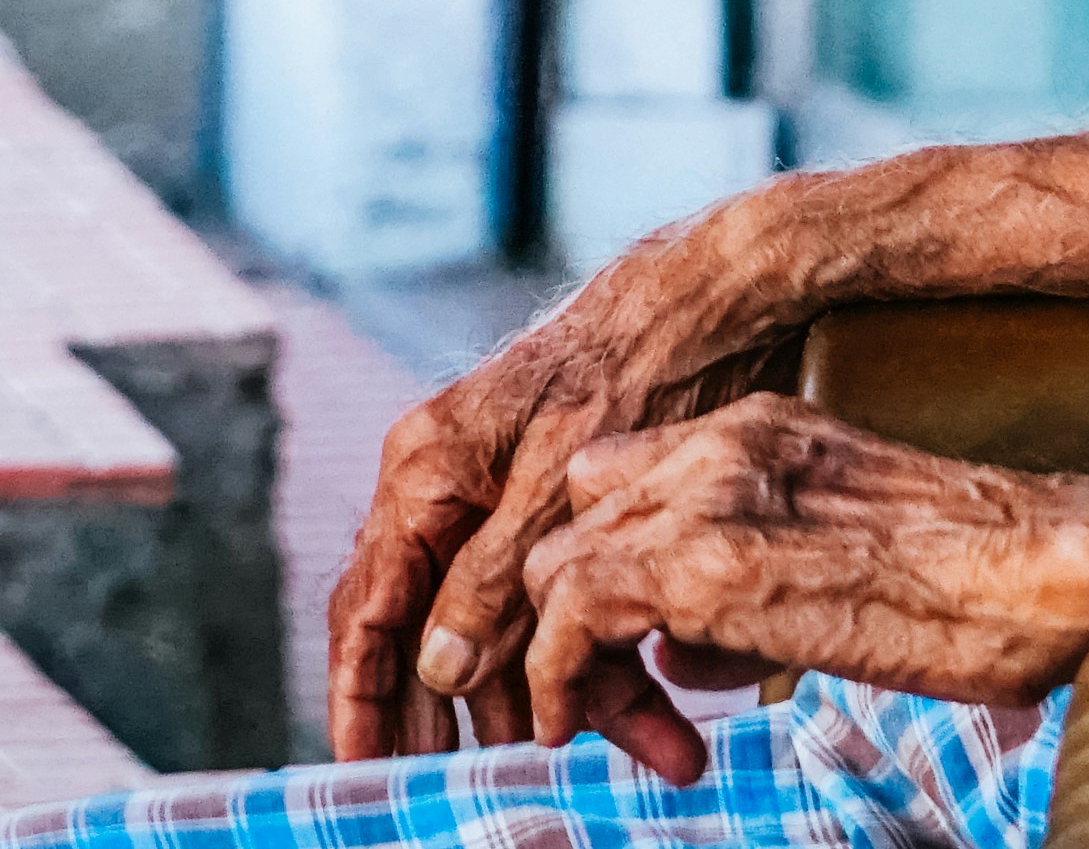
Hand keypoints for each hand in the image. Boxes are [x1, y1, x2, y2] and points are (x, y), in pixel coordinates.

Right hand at [325, 297, 793, 761]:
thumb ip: (492, 578)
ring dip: (580, 696)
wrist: (725, 291)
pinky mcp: (573, 506)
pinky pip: (574, 597)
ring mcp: (514, 497)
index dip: (362, 702)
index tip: (371, 777)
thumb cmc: (636, 361)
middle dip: (488, 724)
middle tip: (501, 800)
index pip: (367, 611)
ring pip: (525, 628)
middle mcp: (457, 489)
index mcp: (427, 474)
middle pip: (447, 637)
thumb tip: (437, 669)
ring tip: (656, 755)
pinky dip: (615, 652)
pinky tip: (667, 711)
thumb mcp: (559, 481)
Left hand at [524, 400, 1088, 775]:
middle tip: (592, 696)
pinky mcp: (712, 561)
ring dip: (557, 650)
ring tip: (578, 723)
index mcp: (765, 431)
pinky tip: (582, 723)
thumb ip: (743, 589)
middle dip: (565, 612)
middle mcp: (728, 444)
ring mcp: (717, 494)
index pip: (617, 475)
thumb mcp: (838, 561)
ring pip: (557, 559)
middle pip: (574, 513)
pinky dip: (560, 673)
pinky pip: (574, 607)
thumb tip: (670, 654)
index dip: (596, 564)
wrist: (1044, 567)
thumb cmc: (974, 582)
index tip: (608, 644)